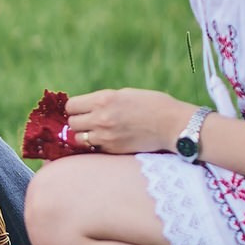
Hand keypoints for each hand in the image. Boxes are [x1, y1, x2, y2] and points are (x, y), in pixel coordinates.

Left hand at [63, 88, 195, 154]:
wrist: (172, 125)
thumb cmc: (152, 104)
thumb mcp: (124, 94)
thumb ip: (103, 100)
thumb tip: (87, 107)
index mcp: (103, 99)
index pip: (71, 106)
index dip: (75, 108)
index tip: (81, 109)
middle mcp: (101, 118)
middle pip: (72, 123)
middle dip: (78, 122)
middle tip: (89, 121)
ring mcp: (105, 136)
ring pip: (78, 139)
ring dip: (84, 135)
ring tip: (96, 132)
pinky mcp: (112, 150)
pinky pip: (94, 148)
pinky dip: (96, 145)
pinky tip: (107, 140)